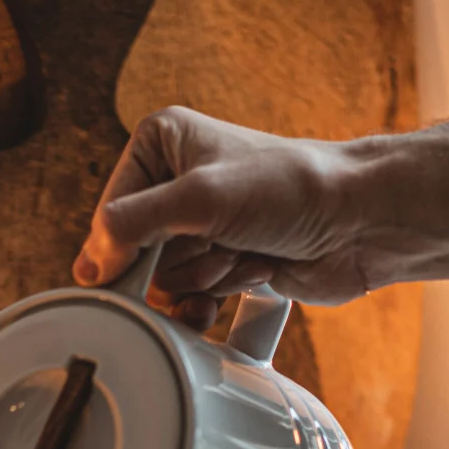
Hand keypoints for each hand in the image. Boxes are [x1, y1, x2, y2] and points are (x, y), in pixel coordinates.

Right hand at [73, 106, 448, 326]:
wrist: (360, 221)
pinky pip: (191, 302)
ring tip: (244, 254)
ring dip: (206, 279)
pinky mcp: (224, 263)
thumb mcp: (199, 197)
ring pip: (165, 283)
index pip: (109, 215)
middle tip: (218, 245)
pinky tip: (242, 284)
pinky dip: (213, 304)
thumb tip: (88, 266)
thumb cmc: (292, 189)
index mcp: (161, 145)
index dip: (127, 247)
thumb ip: (132, 226)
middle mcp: (177, 183)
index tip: (156, 256)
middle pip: (136, 256)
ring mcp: (202, 227)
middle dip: (179, 263)